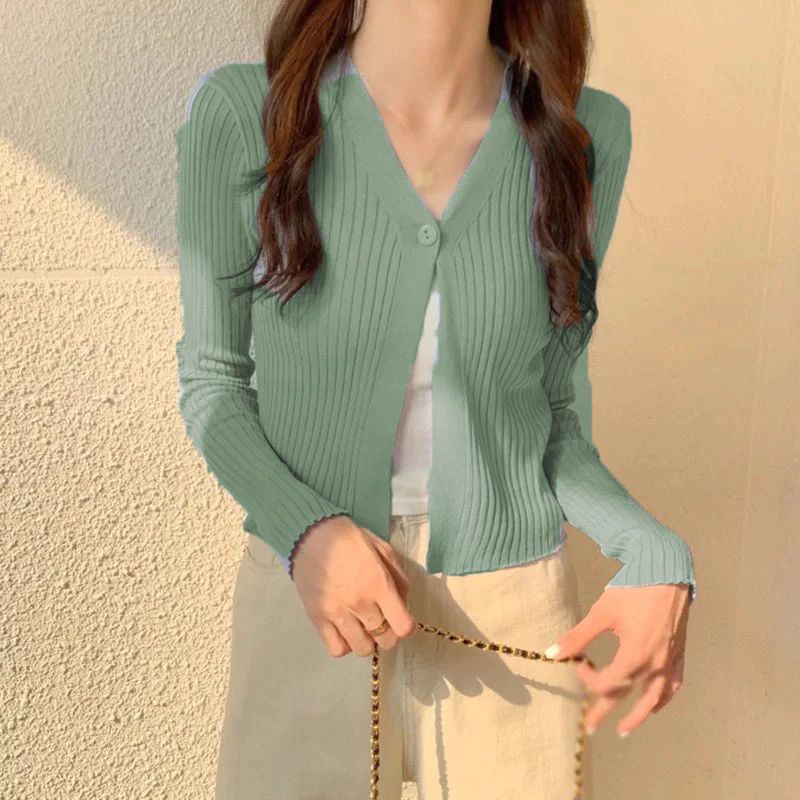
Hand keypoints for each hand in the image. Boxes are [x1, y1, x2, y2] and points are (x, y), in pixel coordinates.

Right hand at [291, 515, 416, 657]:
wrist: (311, 535)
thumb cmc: (350, 539)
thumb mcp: (383, 549)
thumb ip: (398, 578)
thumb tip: (403, 604)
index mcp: (379, 585)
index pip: (403, 627)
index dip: (406, 626)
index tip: (401, 618)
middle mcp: (360, 604)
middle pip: (385, 641)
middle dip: (388, 633)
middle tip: (382, 620)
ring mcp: (337, 614)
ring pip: (362, 649)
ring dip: (367, 640)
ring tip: (362, 625)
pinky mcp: (318, 619)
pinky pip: (337, 649)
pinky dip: (345, 644)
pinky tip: (345, 629)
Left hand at [544, 583, 691, 736]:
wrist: (666, 572)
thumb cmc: (633, 590)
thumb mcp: (602, 613)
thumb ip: (578, 637)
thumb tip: (552, 653)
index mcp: (635, 655)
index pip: (608, 682)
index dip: (589, 679)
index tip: (579, 663)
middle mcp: (655, 664)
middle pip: (628, 695)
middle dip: (606, 711)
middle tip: (590, 728)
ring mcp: (670, 661)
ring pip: (655, 697)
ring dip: (639, 714)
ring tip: (625, 728)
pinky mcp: (679, 653)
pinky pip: (673, 684)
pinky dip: (663, 697)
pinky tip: (655, 702)